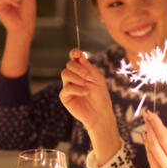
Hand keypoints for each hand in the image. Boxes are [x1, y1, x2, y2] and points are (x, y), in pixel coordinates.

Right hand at [59, 49, 121, 164]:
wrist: (100, 114)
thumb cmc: (101, 97)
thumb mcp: (97, 80)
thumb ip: (88, 68)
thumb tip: (80, 55)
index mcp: (82, 71)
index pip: (74, 58)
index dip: (74, 53)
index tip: (77, 53)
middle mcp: (73, 77)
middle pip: (69, 65)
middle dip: (79, 69)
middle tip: (89, 77)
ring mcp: (68, 86)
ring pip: (65, 74)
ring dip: (77, 78)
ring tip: (87, 86)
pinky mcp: (65, 97)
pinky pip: (66, 88)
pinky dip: (76, 89)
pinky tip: (85, 92)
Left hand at [142, 109, 166, 167]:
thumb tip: (159, 127)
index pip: (165, 140)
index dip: (157, 126)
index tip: (152, 115)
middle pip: (155, 146)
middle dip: (150, 129)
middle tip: (147, 116)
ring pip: (150, 153)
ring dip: (147, 137)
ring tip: (147, 124)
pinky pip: (151, 160)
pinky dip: (149, 148)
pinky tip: (148, 138)